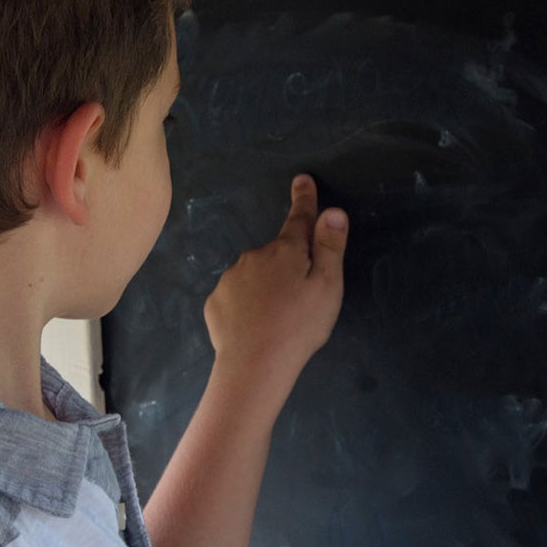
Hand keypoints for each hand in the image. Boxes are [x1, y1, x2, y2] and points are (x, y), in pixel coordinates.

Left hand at [203, 174, 347, 406]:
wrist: (254, 366)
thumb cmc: (299, 326)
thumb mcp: (327, 287)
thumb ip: (329, 248)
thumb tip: (331, 211)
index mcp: (286, 250)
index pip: (299, 218)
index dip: (304, 200)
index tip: (302, 180)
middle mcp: (254, 256)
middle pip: (277, 253)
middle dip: (287, 265)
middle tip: (298, 300)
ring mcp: (230, 278)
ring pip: (254, 275)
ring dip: (265, 288)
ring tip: (276, 320)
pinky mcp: (214, 302)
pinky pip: (235, 297)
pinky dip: (245, 307)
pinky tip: (253, 328)